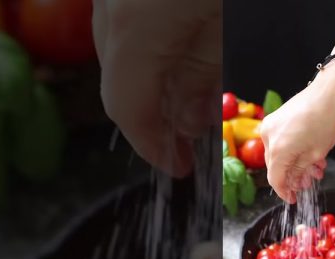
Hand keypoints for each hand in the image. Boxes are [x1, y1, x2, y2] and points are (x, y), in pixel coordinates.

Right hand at [92, 0, 220, 176]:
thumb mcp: (227, 23)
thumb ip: (204, 74)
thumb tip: (190, 122)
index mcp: (135, 26)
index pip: (128, 108)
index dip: (152, 146)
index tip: (179, 166)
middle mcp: (108, 7)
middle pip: (118, 80)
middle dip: (154, 116)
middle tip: (189, 141)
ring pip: (117, 50)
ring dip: (150, 81)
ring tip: (191, 100)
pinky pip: (122, 21)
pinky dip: (147, 46)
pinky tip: (179, 54)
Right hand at [261, 60, 334, 202]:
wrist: (327, 94)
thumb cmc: (325, 120)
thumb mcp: (315, 153)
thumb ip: (301, 170)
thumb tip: (295, 181)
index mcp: (278, 150)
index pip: (276, 179)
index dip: (285, 191)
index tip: (293, 198)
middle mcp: (268, 138)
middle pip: (276, 166)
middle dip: (293, 176)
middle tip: (308, 182)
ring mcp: (270, 127)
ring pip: (280, 153)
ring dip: (296, 163)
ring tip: (315, 168)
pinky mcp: (275, 119)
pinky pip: (281, 141)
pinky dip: (293, 150)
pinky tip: (309, 154)